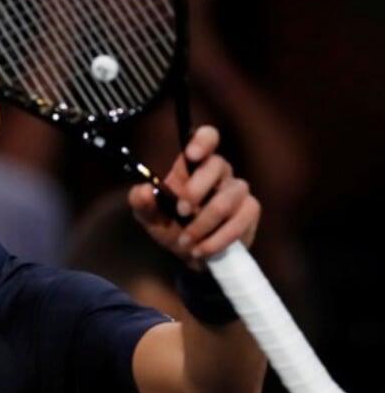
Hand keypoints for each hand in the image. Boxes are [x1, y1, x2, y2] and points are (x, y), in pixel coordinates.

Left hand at [128, 125, 260, 270]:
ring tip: (185, 241)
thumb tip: (144, 190)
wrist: (189, 254)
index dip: (202, 141)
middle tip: (180, 211)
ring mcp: (237, 191)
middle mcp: (219, 172)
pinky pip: (239, 222)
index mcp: (193, 165)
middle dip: (195, 190)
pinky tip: (200, 250)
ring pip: (226, 200)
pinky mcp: (250, 211)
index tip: (190, 155)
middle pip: (217, 165)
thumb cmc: (169, 225)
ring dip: (202, 224)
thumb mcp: (148, 215)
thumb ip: (141, 202)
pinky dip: (216, 240)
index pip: (207, 138)